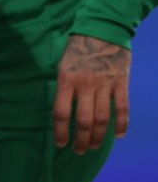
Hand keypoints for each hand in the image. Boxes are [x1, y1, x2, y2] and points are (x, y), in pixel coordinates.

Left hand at [53, 34, 130, 152]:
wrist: (102, 31)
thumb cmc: (78, 50)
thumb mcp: (63, 66)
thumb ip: (64, 88)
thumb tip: (61, 113)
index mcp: (66, 80)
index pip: (60, 112)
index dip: (60, 131)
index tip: (60, 144)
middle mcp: (85, 85)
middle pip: (83, 120)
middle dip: (81, 139)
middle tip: (79, 150)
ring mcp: (104, 85)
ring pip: (102, 118)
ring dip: (98, 136)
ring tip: (93, 146)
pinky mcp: (121, 83)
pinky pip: (122, 108)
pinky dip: (122, 124)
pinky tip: (118, 136)